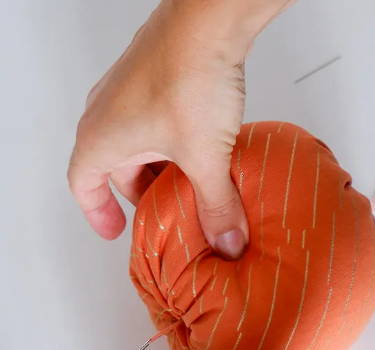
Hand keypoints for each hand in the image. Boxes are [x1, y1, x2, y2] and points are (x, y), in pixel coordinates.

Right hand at [68, 1, 253, 258]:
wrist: (208, 20)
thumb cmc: (188, 79)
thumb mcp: (204, 157)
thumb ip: (215, 204)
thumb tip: (227, 240)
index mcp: (101, 140)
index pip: (85, 186)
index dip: (98, 211)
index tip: (116, 229)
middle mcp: (106, 115)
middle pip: (116, 170)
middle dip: (142, 195)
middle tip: (166, 212)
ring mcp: (128, 94)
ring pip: (137, 147)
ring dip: (160, 170)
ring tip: (190, 187)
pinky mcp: (153, 81)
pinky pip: (153, 124)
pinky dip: (171, 146)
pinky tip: (200, 153)